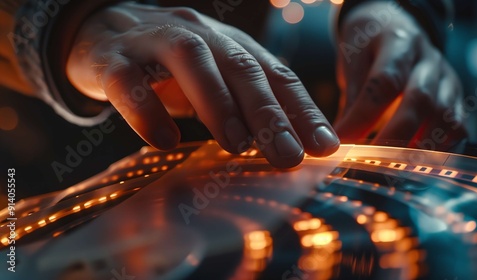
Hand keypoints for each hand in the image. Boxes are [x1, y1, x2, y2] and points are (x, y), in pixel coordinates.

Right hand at [67, 2, 338, 167]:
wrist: (102, 32)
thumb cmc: (171, 66)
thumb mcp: (216, 79)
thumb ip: (248, 105)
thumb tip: (292, 147)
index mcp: (230, 44)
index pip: (275, 74)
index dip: (302, 109)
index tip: (325, 148)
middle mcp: (199, 36)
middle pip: (240, 67)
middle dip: (268, 113)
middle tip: (288, 156)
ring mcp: (154, 42)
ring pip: (192, 62)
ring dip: (218, 104)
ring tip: (237, 146)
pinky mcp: (112, 59)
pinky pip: (128, 83)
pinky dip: (147, 112)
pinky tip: (164, 141)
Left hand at [334, 2, 466, 149]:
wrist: (394, 26)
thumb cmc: (368, 47)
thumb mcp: (353, 61)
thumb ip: (352, 97)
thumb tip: (338, 138)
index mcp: (398, 42)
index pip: (384, 82)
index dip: (363, 117)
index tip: (342, 141)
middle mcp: (429, 60)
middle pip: (420, 101)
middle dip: (393, 137)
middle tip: (369, 161)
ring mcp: (447, 79)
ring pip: (445, 117)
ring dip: (418, 147)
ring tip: (391, 167)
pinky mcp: (456, 99)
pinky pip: (456, 128)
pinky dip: (437, 149)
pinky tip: (412, 162)